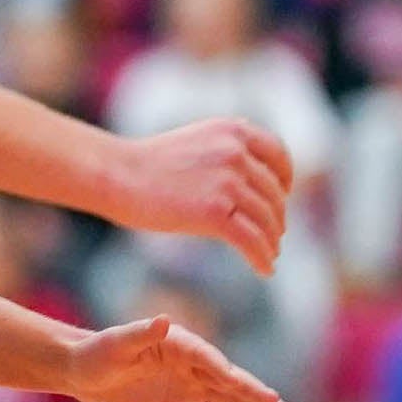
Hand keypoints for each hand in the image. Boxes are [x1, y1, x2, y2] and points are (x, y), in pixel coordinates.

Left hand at [63, 316, 298, 401]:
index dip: (224, 371)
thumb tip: (164, 321)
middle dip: (254, 391)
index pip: (209, 359)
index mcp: (183, 344)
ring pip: (234, 399)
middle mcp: (196, 364)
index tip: (238, 384)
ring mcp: (196, 386)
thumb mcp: (117, 343)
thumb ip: (143, 333)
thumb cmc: (98, 352)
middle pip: (230, 379)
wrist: (86, 373)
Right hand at [107, 120, 293, 276]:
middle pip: (273, 193)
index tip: (283, 195)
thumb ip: (229, 151)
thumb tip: (261, 177)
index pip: (278, 155)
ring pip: (267, 219)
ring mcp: (227, 182)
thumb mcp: (198, 141)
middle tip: (274, 233)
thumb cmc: (149, 163)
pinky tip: (265, 270)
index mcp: (233, 131)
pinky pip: (251, 241)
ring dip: (271, 241)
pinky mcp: (216, 212)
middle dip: (276, 216)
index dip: (285, 179)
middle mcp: (236, 153)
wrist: (115, 174)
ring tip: (270, 254)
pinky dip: (262, 257)